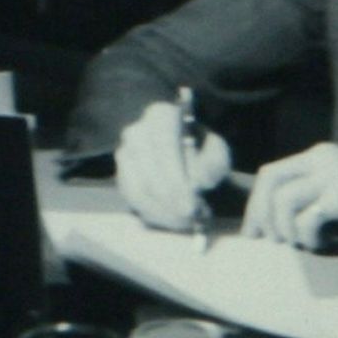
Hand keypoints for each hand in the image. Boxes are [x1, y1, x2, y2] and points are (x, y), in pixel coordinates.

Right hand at [115, 101, 231, 230]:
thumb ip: (212, 163)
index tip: (191, 206)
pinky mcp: (121, 176)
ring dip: (162, 213)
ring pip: (137, 192)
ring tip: (186, 222)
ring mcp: (124, 155)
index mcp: (161, 115)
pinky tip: (173, 220)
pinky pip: (132, 201)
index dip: (177, 180)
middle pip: (148, 175)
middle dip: (171, 203)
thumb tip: (198, 183)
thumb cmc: (201, 147)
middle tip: (191, 220)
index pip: (165, 149)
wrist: (181, 145)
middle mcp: (136, 133)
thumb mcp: (216, 149)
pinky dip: (153, 215)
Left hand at [241, 142, 337, 249]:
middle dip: (260, 214)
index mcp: (320, 154)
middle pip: (270, 181)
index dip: (257, 203)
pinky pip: (307, 219)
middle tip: (267, 241)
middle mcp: (324, 158)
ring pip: (283, 201)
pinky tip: (322, 244)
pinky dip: (308, 237)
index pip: (272, 172)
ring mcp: (335, 175)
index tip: (255, 231)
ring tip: (301, 244)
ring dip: (285, 230)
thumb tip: (274, 219)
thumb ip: (314, 190)